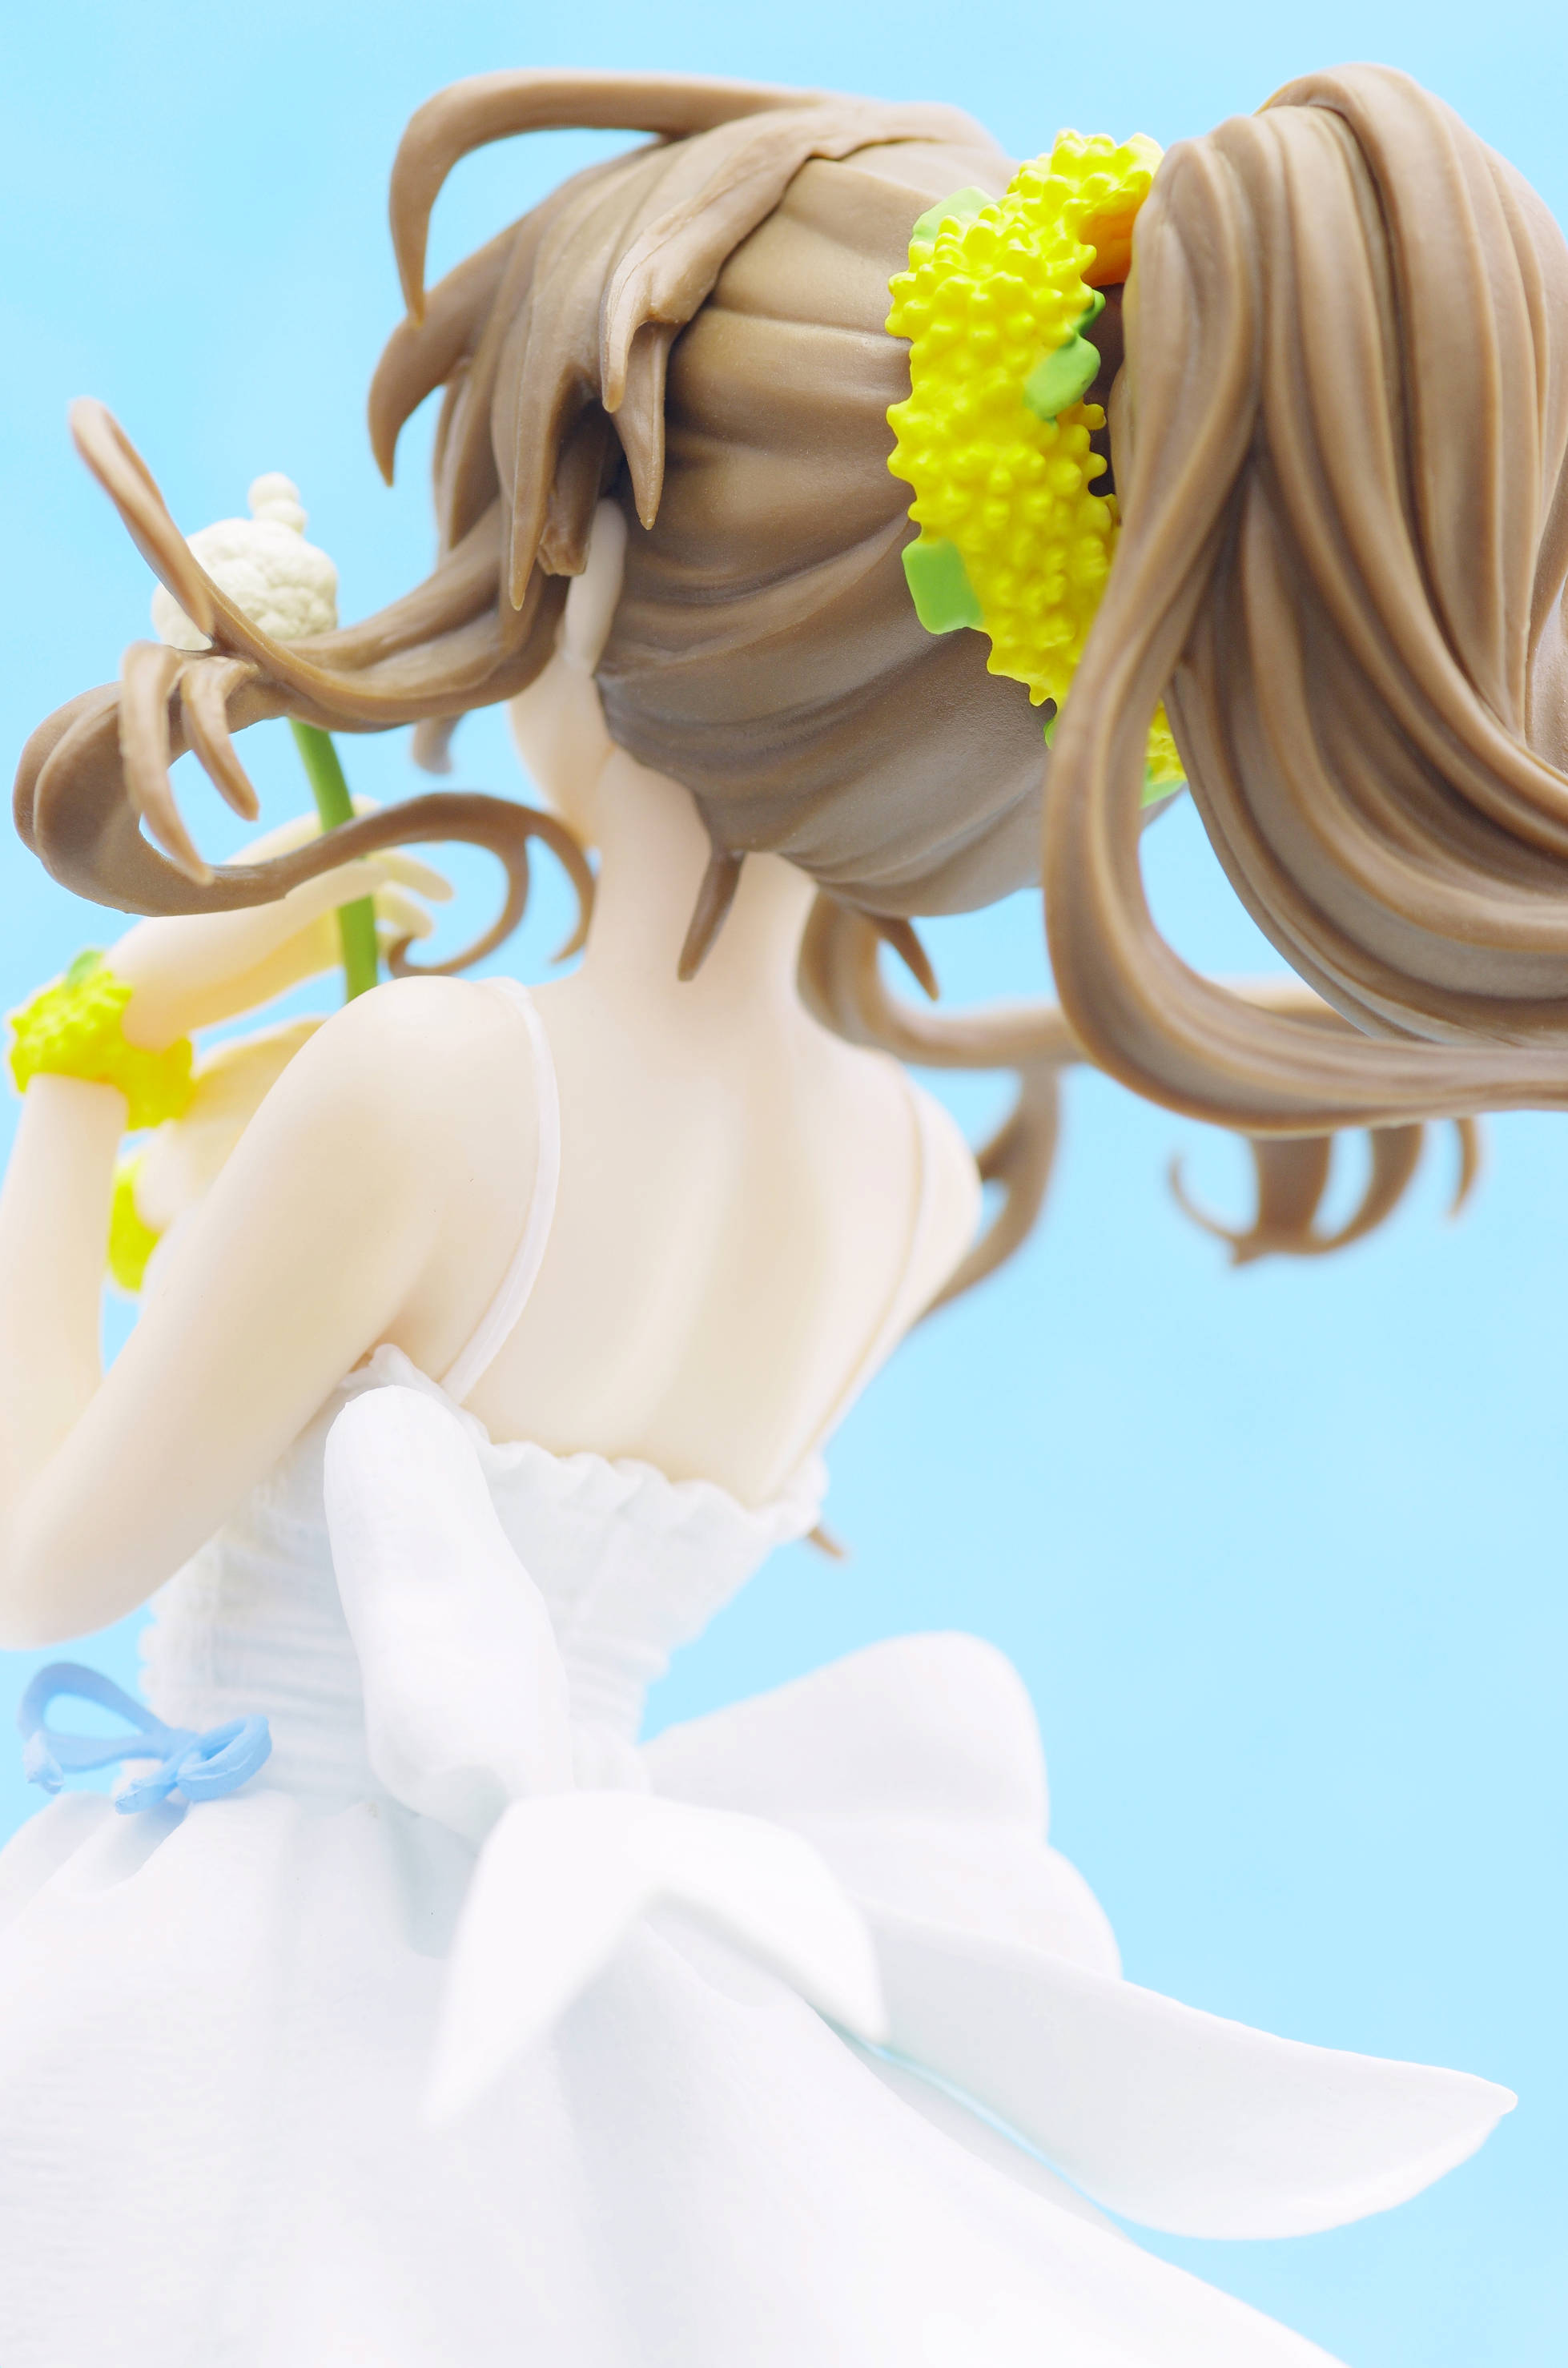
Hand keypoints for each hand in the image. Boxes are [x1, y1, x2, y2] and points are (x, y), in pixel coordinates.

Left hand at [110, 813, 451, 1048]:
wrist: (166, 993)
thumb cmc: (206, 938)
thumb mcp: (274, 906)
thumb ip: (328, 886)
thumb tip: (382, 871)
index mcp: (292, 847)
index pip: (352, 820)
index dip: (390, 827)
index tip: (429, 839)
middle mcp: (306, 875)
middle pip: (373, 863)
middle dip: (410, 873)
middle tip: (447, 893)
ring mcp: (310, 916)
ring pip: (372, 905)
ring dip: (402, 913)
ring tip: (425, 933)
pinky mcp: (309, 955)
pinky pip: (361, 943)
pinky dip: (385, 946)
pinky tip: (401, 957)